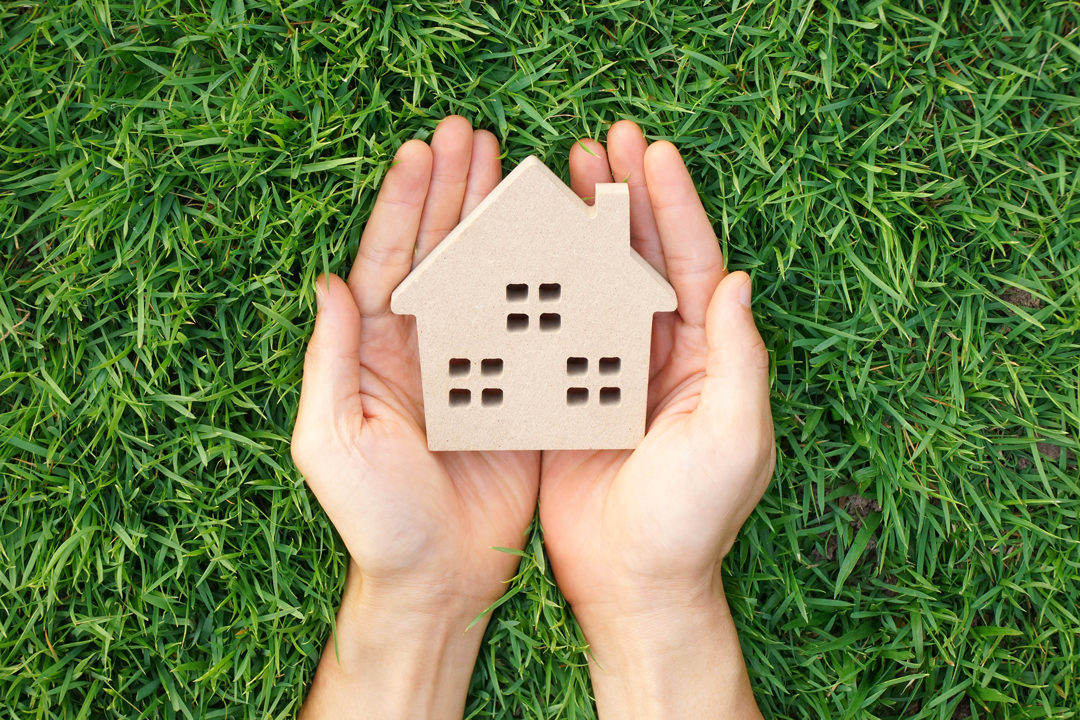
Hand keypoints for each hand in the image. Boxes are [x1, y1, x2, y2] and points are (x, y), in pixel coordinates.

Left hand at [292, 117, 539, 718]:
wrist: (439, 580)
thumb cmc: (377, 520)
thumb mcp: (333, 442)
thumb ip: (328, 363)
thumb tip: (327, 283)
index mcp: (377, 353)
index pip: (388, 262)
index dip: (403, 204)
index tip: (423, 152)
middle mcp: (425, 348)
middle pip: (439, 253)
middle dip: (452, 192)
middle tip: (472, 136)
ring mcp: (474, 365)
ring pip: (486, 277)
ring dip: (496, 221)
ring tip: (510, 167)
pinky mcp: (517, 391)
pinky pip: (530, 324)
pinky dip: (542, 280)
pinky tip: (556, 241)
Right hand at [539, 122, 774, 717]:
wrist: (633, 585)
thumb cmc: (692, 520)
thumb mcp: (733, 439)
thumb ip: (739, 360)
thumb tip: (738, 280)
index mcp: (707, 357)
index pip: (695, 263)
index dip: (676, 204)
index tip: (652, 151)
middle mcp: (662, 354)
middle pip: (644, 259)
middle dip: (626, 198)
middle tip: (600, 143)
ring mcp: (611, 371)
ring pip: (597, 282)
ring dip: (582, 228)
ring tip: (562, 175)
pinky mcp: (569, 395)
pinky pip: (556, 326)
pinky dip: (541, 285)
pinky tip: (519, 250)